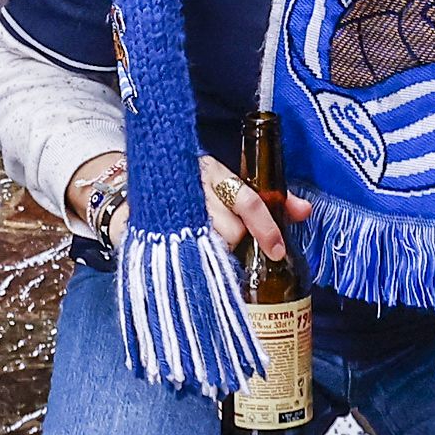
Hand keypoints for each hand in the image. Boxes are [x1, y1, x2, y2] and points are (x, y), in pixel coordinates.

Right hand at [64, 150, 281, 257]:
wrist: (128, 193)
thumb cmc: (189, 191)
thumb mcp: (226, 185)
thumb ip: (268, 199)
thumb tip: (305, 210)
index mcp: (211, 171)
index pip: (246, 199)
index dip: (266, 227)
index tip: (277, 251)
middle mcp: (192, 187)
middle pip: (231, 229)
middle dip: (236, 241)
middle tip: (225, 239)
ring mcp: (171, 211)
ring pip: (211, 244)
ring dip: (215, 252)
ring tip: (205, 245)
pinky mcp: (153, 231)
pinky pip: (186, 256)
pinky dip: (196, 263)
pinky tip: (194, 262)